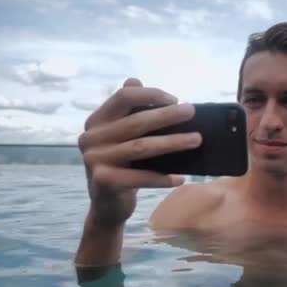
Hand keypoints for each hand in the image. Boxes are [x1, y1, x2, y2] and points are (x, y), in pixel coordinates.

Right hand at [78, 78, 201, 226]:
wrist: (106, 207)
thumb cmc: (122, 167)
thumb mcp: (122, 137)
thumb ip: (127, 111)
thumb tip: (134, 80)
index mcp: (96, 121)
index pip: (123, 97)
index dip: (150, 94)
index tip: (176, 100)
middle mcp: (91, 138)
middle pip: (135, 121)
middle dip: (167, 115)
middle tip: (192, 112)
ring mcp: (94, 160)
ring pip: (140, 147)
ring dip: (172, 142)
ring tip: (195, 140)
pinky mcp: (103, 181)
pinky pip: (140, 178)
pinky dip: (162, 178)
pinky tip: (181, 178)